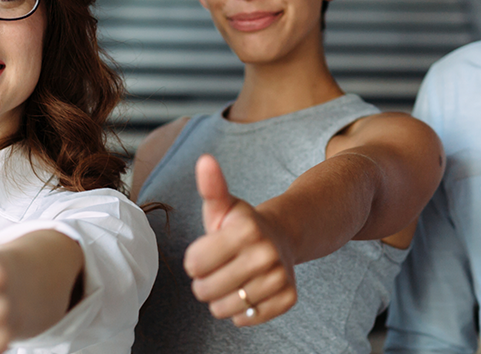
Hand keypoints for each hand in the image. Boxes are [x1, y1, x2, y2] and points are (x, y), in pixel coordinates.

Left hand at [183, 154, 296, 325]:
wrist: (283, 237)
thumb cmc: (241, 224)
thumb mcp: (223, 205)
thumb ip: (211, 187)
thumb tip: (204, 160)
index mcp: (246, 230)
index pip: (193, 264)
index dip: (195, 260)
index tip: (208, 250)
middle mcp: (266, 254)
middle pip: (205, 290)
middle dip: (205, 281)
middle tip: (219, 267)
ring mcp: (279, 277)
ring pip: (222, 308)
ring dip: (221, 298)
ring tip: (232, 279)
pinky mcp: (287, 298)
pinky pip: (245, 319)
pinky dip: (241, 310)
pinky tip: (248, 290)